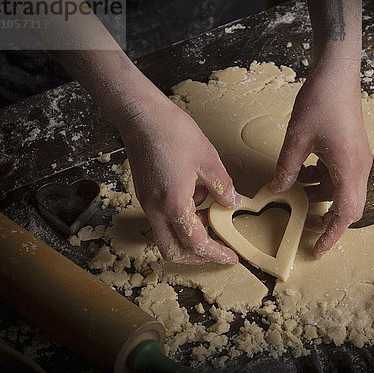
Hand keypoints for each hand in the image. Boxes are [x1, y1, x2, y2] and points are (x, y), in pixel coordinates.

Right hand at [116, 93, 239, 264]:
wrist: (141, 115)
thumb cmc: (172, 132)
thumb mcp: (208, 159)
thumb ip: (222, 187)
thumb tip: (232, 203)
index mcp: (174, 203)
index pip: (195, 243)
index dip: (215, 254)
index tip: (230, 257)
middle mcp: (156, 208)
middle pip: (172, 250)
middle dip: (195, 256)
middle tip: (216, 248)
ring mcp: (147, 202)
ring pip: (167, 234)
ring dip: (189, 230)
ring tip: (209, 204)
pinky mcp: (144, 193)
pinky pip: (163, 216)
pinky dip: (181, 215)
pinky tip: (195, 191)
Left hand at [272, 61, 371, 257]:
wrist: (337, 74)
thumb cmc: (321, 102)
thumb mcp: (297, 138)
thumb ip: (287, 168)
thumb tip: (276, 190)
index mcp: (349, 169)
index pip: (345, 214)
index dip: (331, 235)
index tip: (317, 249)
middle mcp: (359, 168)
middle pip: (348, 206)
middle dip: (326, 219)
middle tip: (303, 225)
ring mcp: (357, 159)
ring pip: (341, 191)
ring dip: (320, 197)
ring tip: (295, 195)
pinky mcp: (351, 151)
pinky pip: (339, 175)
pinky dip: (322, 180)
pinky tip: (302, 172)